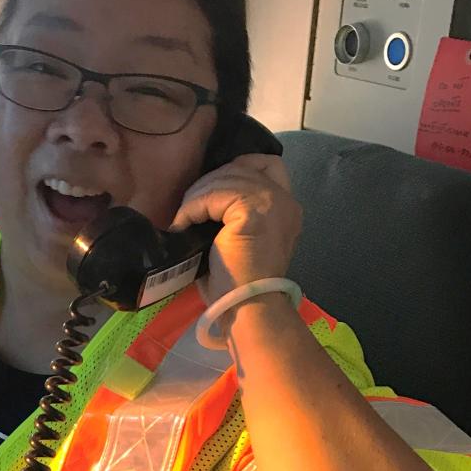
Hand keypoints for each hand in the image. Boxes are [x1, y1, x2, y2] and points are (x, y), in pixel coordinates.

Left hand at [169, 153, 301, 307]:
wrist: (245, 307)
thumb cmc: (237, 284)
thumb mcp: (239, 239)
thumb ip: (234, 213)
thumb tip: (203, 197)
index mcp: (286, 207)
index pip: (267, 163)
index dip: (236, 167)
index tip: (211, 191)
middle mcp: (285, 200)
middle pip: (240, 166)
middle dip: (209, 183)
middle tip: (189, 209)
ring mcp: (272, 202)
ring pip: (225, 177)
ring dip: (197, 196)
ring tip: (184, 220)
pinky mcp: (254, 210)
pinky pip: (215, 194)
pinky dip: (194, 207)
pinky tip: (184, 224)